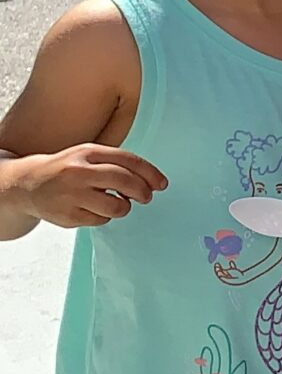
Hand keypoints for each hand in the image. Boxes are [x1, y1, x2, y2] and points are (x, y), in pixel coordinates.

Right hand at [8, 144, 166, 226]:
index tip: (162, 184)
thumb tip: (153, 182)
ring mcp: (71, 195)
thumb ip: (118, 164)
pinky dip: (103, 216)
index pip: (128, 160)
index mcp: (87, 153)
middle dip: (142, 192)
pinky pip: (100, 220)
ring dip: (123, 207)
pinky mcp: (67, 216)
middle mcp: (78, 172)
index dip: (150, 173)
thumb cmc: (68, 169)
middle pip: (124, 181)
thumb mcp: (89, 156)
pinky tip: (92, 208)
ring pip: (116, 206)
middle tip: (146, 197)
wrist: (28, 184)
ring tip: (115, 202)